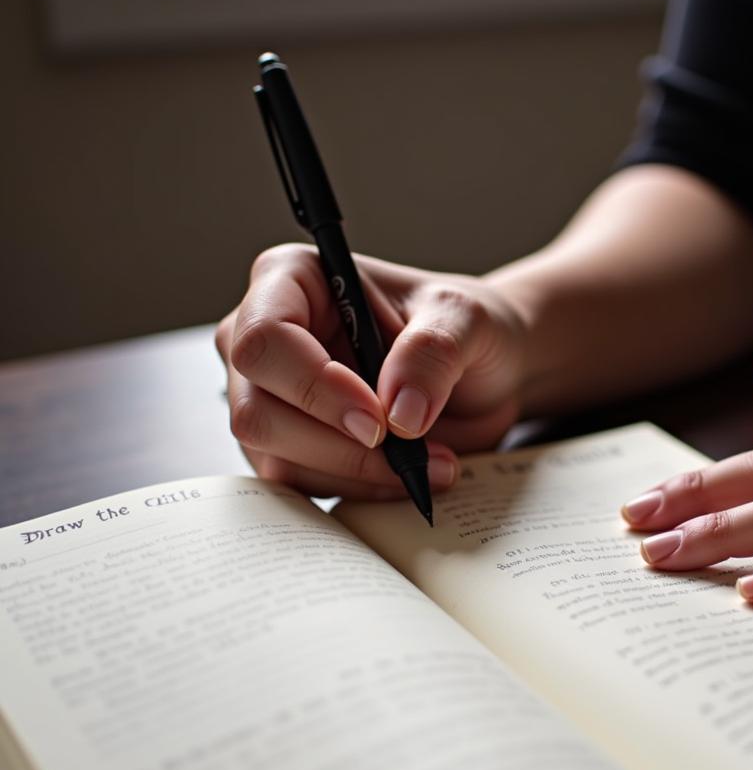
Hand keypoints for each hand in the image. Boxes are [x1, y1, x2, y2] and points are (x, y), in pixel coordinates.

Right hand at [215, 244, 526, 497]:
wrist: (479, 373)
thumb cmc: (462, 327)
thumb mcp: (467, 319)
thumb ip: (434, 351)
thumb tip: (399, 413)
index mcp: (291, 280)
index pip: (265, 339)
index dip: (314, 386)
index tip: (378, 418)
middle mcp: (266, 338)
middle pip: (257, 411)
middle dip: (337, 445)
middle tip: (407, 450)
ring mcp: (269, 397)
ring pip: (276, 458)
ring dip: (358, 473)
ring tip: (430, 461)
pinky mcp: (288, 446)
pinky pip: (301, 487)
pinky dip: (358, 490)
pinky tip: (407, 475)